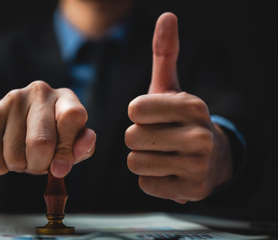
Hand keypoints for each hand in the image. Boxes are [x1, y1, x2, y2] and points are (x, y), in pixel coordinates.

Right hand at [0, 81, 95, 177]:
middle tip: (40, 164)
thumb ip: (81, 148)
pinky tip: (5, 153)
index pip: (72, 116)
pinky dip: (1, 167)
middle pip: (41, 142)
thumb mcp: (70, 143)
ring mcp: (13, 99)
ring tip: (23, 155)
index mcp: (66, 98)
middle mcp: (40, 92)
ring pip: (16, 155)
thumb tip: (79, 149)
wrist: (10, 125)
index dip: (67, 149)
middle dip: (40, 165)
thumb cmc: (49, 136)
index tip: (61, 169)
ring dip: (21, 167)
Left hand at [125, 13, 232, 203]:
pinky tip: (169, 172)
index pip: (135, 109)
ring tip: (163, 155)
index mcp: (192, 106)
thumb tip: (166, 16)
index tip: (151, 115)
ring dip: (142, 159)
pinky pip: (145, 185)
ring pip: (135, 163)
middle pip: (132, 138)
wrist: (212, 157)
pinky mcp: (191, 191)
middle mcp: (199, 135)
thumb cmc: (180, 120)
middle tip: (158, 138)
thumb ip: (165, 53)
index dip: (137, 114)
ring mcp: (197, 166)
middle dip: (137, 138)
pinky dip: (151, 180)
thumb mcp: (172, 87)